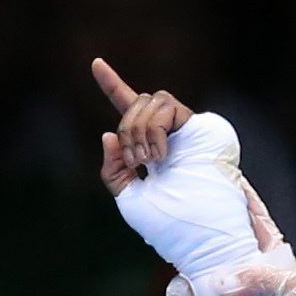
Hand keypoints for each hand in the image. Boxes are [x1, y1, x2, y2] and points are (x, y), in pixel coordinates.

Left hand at [89, 62, 264, 288]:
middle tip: (136, 162)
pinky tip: (162, 155)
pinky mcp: (200, 126)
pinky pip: (166, 105)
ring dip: (139, 130)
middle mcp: (168, 135)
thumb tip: (110, 134)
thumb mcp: (128, 197)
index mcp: (150, 149)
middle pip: (134, 103)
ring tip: (151, 162)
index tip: (95, 63)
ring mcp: (185, 130)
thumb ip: (113, 169)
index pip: (128, 112)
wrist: (199, 232)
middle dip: (126, 129)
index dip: (111, 85)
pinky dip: (155, 129)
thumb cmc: (168, 224)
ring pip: (148, 100)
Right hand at [148, 178, 295, 295]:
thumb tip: (219, 282)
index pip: (247, 212)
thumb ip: (259, 279)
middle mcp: (252, 272)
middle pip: (209, 254)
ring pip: (203, 290)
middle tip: (182, 287)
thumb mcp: (293, 292)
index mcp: (269, 253)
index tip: (201, 178)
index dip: (227, 193)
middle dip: (188, 267)